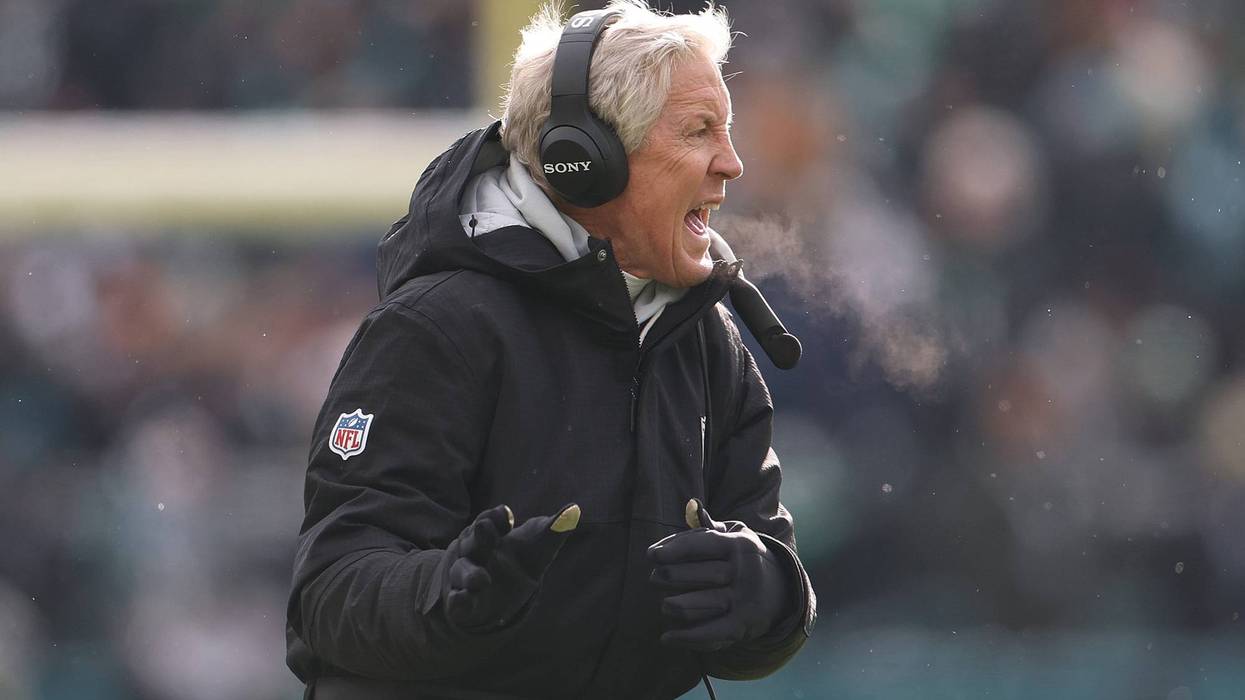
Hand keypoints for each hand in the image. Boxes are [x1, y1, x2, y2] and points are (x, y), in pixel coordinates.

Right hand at [441, 502, 579, 631]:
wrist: (501, 595)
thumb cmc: (520, 560)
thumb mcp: (540, 545)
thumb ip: (554, 528)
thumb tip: (575, 509)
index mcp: (490, 534)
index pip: (489, 519)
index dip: (497, 516)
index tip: (507, 514)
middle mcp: (473, 552)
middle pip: (473, 541)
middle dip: (480, 535)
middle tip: (485, 527)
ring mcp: (464, 577)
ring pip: (463, 571)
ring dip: (470, 574)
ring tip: (482, 579)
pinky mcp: (462, 602)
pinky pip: (457, 601)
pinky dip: (459, 602)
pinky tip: (463, 602)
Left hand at [646, 499, 789, 650]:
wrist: (782, 591)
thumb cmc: (743, 558)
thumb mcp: (734, 537)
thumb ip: (709, 527)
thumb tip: (692, 507)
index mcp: (740, 545)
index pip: (704, 544)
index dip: (675, 548)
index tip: (651, 555)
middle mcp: (745, 572)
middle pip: (700, 575)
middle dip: (671, 577)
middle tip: (654, 579)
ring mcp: (744, 601)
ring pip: (700, 605)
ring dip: (675, 606)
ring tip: (664, 605)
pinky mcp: (742, 626)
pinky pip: (710, 634)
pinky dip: (685, 638)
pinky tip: (666, 638)